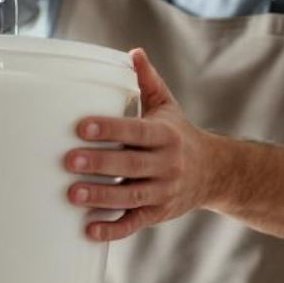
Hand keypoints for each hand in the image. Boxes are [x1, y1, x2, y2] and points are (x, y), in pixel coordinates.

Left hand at [65, 48, 222, 241]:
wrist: (215, 173)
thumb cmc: (179, 134)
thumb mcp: (167, 106)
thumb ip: (148, 81)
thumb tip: (132, 52)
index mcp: (165, 135)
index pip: (136, 131)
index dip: (110, 129)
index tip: (82, 127)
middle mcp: (166, 164)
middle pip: (131, 165)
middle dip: (99, 164)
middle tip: (68, 160)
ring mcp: (163, 192)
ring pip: (131, 197)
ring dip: (101, 197)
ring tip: (72, 194)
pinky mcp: (158, 213)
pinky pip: (134, 223)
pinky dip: (112, 229)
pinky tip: (89, 230)